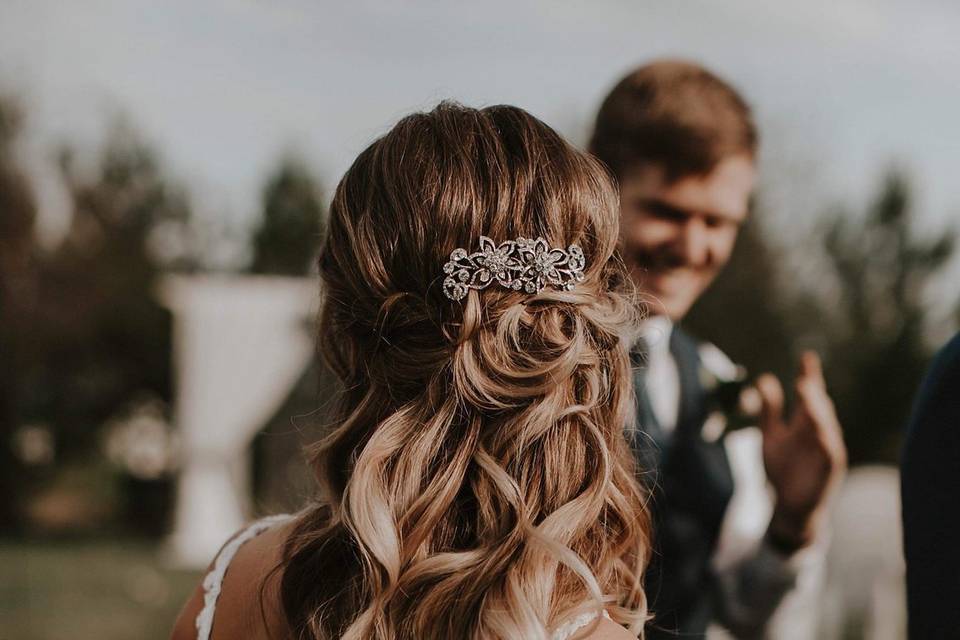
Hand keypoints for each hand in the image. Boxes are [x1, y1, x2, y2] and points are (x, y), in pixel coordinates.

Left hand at [756, 351, 846, 550]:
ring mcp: (827, 450)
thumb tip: (764, 379)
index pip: (809, 395)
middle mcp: (819, 433)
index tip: (807, 356)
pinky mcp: (830, 470)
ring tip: (809, 395)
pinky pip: (830, 454)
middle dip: (813, 393)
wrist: (787, 506)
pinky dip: (826, 442)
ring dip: (819, 411)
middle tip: (803, 378)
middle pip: (819, 407)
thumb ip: (768, 410)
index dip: (809, 376)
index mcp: (805, 424)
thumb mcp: (770, 436)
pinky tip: (820, 432)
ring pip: (827, 427)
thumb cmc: (782, 470)